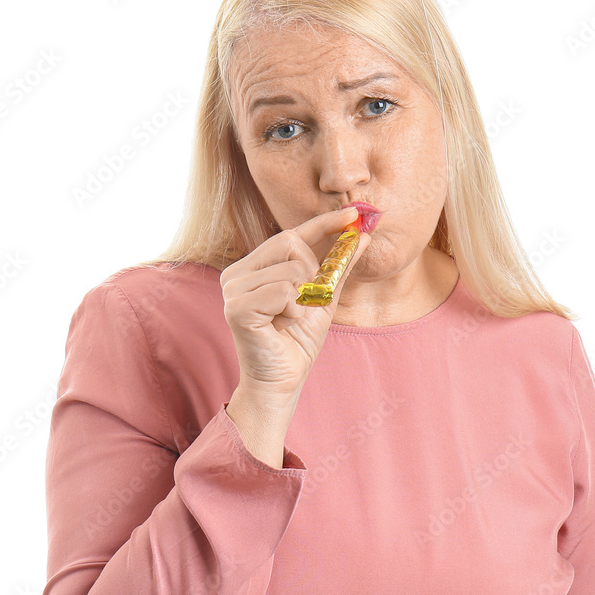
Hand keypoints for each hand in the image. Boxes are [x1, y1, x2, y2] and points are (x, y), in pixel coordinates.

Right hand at [220, 206, 371, 401]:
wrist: (283, 381)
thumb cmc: (298, 340)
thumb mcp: (324, 296)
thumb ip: (338, 265)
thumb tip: (362, 235)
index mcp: (255, 266)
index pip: (292, 233)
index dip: (324, 222)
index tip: (353, 213)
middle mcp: (238, 272)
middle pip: (290, 242)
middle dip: (313, 271)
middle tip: (308, 299)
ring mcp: (233, 288)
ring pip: (291, 269)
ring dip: (304, 297)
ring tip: (290, 317)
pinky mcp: (236, 307)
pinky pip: (283, 291)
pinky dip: (294, 310)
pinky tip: (282, 325)